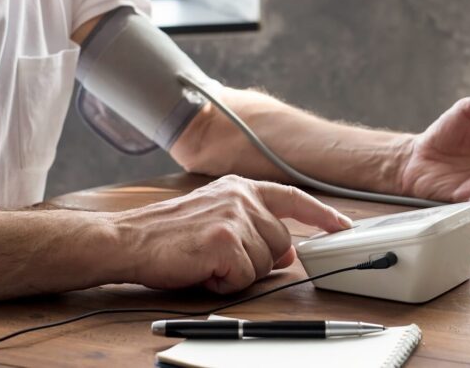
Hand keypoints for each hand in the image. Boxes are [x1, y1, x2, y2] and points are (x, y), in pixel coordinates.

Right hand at [110, 175, 351, 293]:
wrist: (127, 239)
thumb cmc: (168, 233)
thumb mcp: (216, 220)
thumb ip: (254, 229)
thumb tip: (285, 254)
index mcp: (240, 187)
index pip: (293, 198)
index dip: (321, 214)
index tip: (341, 227)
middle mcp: (241, 197)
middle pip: (282, 243)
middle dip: (257, 259)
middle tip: (220, 256)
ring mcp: (234, 217)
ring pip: (266, 263)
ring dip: (239, 271)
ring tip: (207, 260)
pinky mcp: (225, 240)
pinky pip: (245, 277)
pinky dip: (225, 282)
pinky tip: (202, 269)